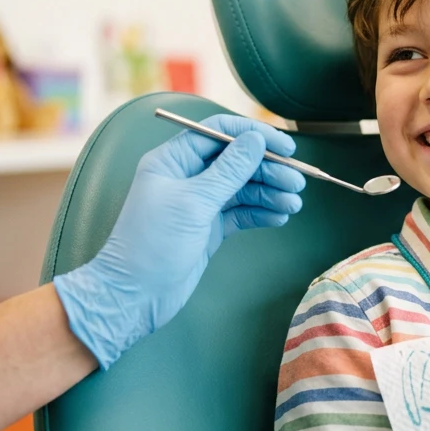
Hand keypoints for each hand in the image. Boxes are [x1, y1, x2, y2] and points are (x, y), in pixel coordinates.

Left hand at [53, 115, 305, 368]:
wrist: (133, 297)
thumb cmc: (152, 245)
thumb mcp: (193, 203)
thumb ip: (228, 170)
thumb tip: (255, 140)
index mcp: (173, 160)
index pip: (219, 133)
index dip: (253, 135)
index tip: (284, 147)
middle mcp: (187, 177)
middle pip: (237, 161)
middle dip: (268, 169)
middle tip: (296, 182)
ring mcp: (199, 203)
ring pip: (243, 188)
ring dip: (270, 193)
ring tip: (293, 204)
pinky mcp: (208, 227)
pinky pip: (241, 212)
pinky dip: (261, 213)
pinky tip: (279, 218)